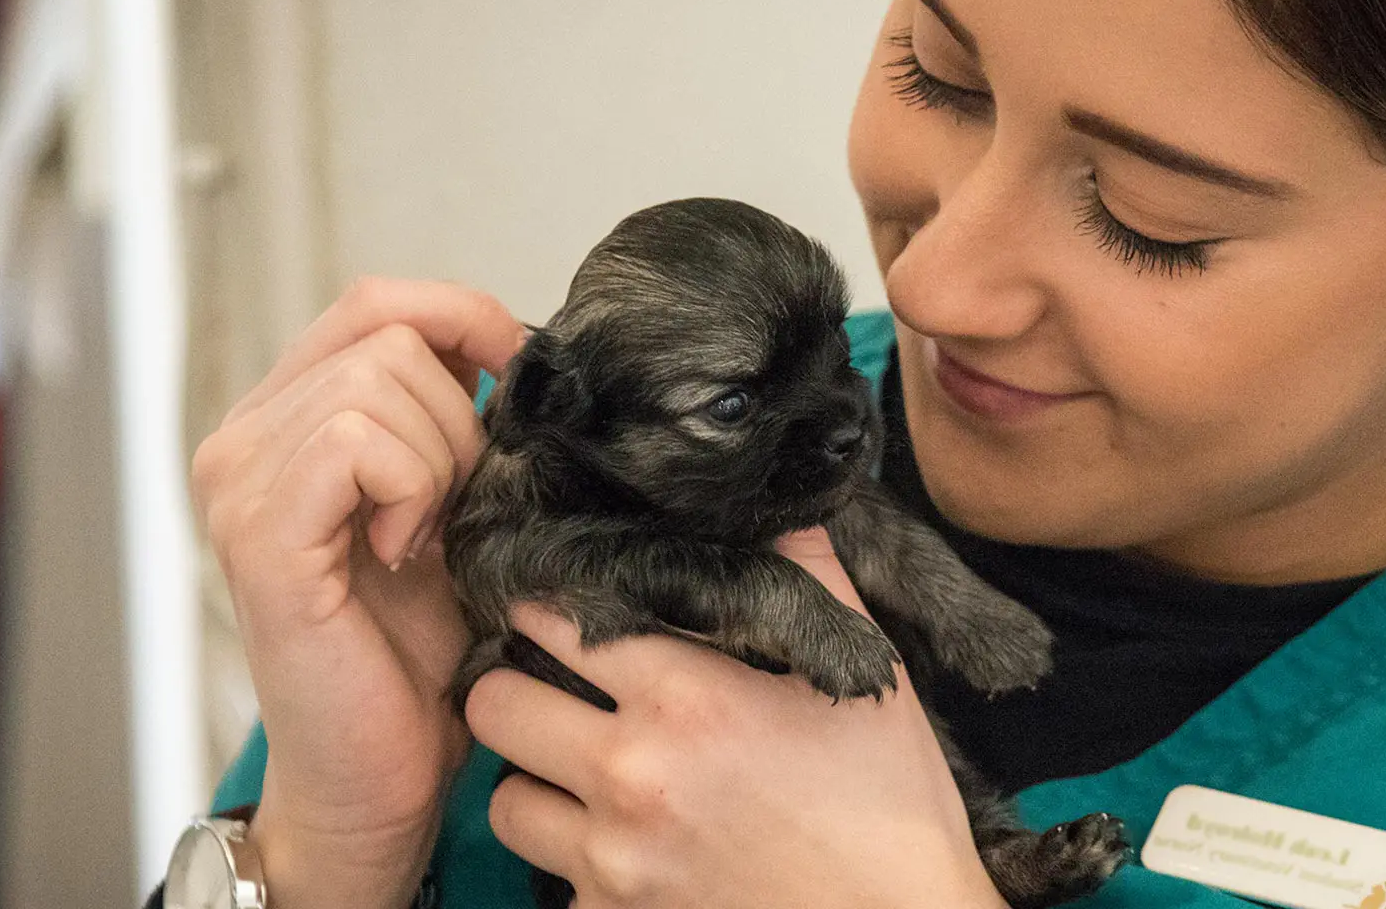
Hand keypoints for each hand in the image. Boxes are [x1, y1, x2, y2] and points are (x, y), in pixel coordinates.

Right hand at [190, 277, 524, 908]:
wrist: (382, 767)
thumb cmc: (415, 648)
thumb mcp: (448, 501)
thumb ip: (454, 419)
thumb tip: (520, 346)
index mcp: (283, 419)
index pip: (374, 302)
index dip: (461, 318)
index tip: (516, 377)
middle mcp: (242, 440)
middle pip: (387, 334)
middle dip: (459, 415)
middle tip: (454, 507)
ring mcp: (239, 484)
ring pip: (379, 382)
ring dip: (440, 460)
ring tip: (426, 537)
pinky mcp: (261, 535)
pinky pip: (358, 442)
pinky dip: (412, 488)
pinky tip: (406, 552)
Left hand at [465, 528, 1011, 908]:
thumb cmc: (890, 803)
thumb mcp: (869, 676)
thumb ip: (814, 579)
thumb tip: (786, 513)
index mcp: (688, 697)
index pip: (557, 620)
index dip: (547, 605)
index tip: (560, 606)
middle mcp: (632, 773)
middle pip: (494, 707)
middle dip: (515, 687)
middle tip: (552, 688)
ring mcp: (613, 858)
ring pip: (505, 802)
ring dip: (536, 782)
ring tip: (580, 774)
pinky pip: (551, 879)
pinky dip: (576, 861)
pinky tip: (627, 843)